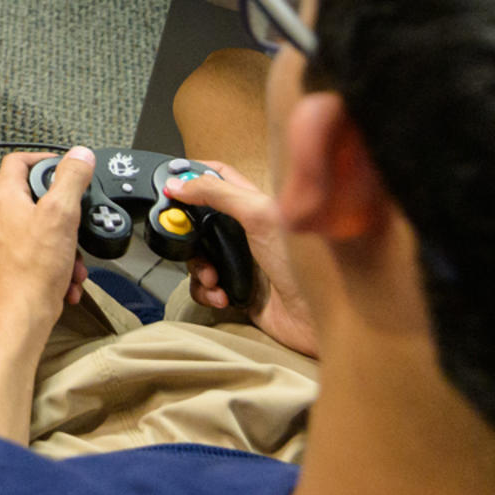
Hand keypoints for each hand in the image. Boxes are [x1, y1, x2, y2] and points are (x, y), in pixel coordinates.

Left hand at [0, 150, 93, 336]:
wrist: (17, 320)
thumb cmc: (30, 272)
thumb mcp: (60, 215)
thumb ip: (70, 180)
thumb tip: (80, 154)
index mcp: (4, 198)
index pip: (18, 161)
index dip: (43, 158)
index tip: (65, 166)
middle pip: (36, 200)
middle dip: (66, 217)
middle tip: (78, 227)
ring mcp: (2, 243)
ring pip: (43, 233)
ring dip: (66, 248)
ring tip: (74, 265)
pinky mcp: (10, 266)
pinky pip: (40, 257)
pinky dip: (58, 267)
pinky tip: (67, 284)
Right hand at [166, 162, 317, 356]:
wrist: (324, 321)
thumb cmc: (305, 265)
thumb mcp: (259, 217)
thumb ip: (218, 194)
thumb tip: (177, 183)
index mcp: (256, 206)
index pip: (219, 177)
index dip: (193, 173)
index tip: (170, 181)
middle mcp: (247, 232)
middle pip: (200, 220)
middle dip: (186, 230)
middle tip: (181, 237)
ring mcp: (242, 262)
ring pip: (199, 256)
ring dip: (198, 267)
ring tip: (212, 278)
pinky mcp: (239, 292)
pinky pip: (206, 288)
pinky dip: (207, 292)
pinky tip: (222, 296)